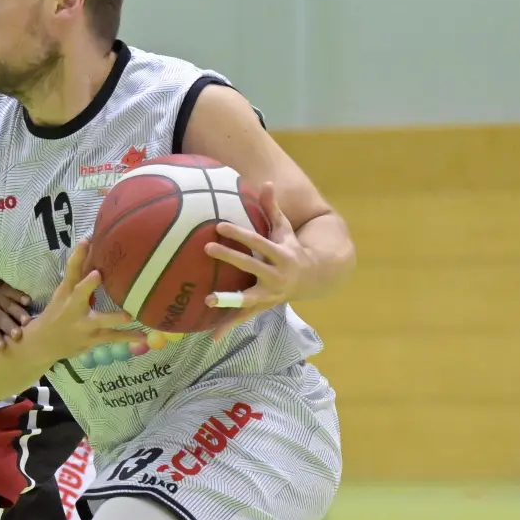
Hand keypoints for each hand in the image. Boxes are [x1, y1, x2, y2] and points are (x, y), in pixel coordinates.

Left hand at [0, 280, 30, 349]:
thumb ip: (1, 334)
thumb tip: (16, 352)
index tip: (1, 347)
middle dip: (8, 327)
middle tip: (17, 335)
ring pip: (9, 306)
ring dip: (18, 313)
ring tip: (27, 321)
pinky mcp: (6, 287)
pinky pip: (13, 292)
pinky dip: (20, 296)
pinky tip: (28, 302)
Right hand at [29, 240, 144, 361]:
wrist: (43, 343)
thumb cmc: (57, 313)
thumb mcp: (63, 295)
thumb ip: (78, 278)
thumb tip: (95, 254)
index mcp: (66, 292)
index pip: (71, 271)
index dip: (78, 256)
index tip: (86, 241)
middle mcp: (73, 306)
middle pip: (80, 293)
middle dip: (88, 284)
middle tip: (97, 274)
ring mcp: (83, 324)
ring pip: (101, 320)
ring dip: (115, 317)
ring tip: (130, 316)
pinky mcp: (92, 339)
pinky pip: (112, 337)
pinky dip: (128, 337)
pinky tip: (143, 336)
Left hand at [204, 182, 307, 340]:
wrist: (313, 279)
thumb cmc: (292, 249)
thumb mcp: (286, 229)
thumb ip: (273, 208)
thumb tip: (266, 183)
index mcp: (282, 255)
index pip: (257, 242)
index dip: (240, 234)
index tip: (219, 225)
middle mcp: (276, 276)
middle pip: (250, 265)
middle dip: (229, 257)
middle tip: (206, 248)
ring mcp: (269, 294)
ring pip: (247, 297)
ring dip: (228, 300)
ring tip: (208, 300)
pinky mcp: (262, 307)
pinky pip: (243, 318)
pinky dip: (228, 327)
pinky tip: (211, 336)